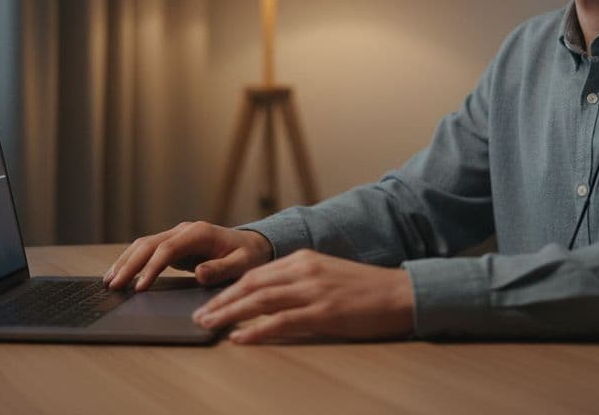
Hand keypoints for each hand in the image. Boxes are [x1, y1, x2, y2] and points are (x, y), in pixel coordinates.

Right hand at [104, 221, 272, 290]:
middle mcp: (184, 230)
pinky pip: (147, 251)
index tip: (140, 287)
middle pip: (149, 244)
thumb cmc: (249, 255)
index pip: (168, 249)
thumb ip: (221, 269)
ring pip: (143, 245)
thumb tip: (199, 273)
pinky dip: (131, 262)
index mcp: (199, 233)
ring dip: (125, 262)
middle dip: (129, 265)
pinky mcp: (173, 245)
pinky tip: (120, 275)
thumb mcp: (242, 264)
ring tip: (109, 282)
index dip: (151, 268)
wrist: (252, 245)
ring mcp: (177, 236)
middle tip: (113, 286)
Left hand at [191, 249, 414, 343]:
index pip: (255, 273)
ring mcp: (313, 290)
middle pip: (250, 285)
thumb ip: (298, 282)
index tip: (209, 302)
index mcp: (303, 259)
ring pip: (259, 301)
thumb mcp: (327, 275)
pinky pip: (280, 322)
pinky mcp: (323, 312)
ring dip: (229, 314)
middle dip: (220, 301)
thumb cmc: (365, 290)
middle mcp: (304, 270)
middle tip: (199, 317)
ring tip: (208, 326)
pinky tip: (239, 338)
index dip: (228, 289)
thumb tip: (267, 299)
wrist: (400, 293)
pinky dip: (255, 330)